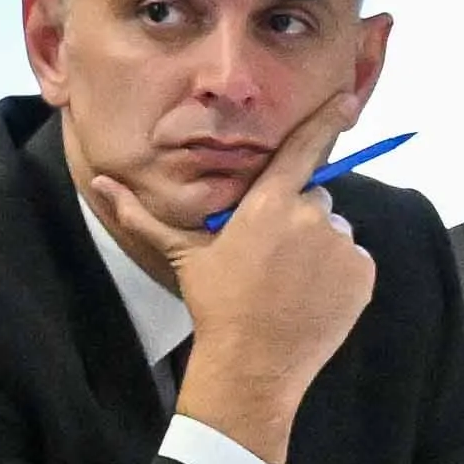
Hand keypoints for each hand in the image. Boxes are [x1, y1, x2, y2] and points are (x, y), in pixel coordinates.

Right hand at [171, 96, 380, 463]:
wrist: (252, 366)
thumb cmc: (216, 305)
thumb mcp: (183, 254)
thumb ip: (144, 214)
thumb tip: (101, 184)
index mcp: (268, 204)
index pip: (304, 148)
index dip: (327, 119)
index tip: (347, 97)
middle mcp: (309, 216)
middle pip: (312, 197)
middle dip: (296, 216)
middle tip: (272, 257)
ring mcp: (340, 246)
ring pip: (332, 230)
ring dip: (317, 247)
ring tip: (290, 283)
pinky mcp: (362, 274)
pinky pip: (352, 261)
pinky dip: (337, 275)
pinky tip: (310, 297)